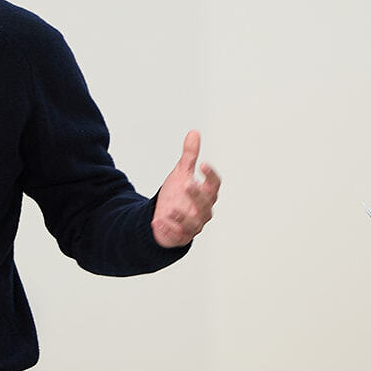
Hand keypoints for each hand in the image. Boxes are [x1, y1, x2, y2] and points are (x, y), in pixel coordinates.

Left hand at [151, 130, 220, 247]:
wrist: (164, 215)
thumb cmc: (177, 194)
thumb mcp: (181, 173)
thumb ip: (189, 156)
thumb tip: (194, 133)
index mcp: (206, 194)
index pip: (214, 185)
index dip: (210, 175)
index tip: (202, 164)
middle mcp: (203, 211)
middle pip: (205, 204)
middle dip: (197, 195)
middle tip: (188, 184)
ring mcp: (193, 225)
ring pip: (193, 223)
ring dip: (182, 217)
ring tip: (170, 209)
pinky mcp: (180, 236)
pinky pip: (177, 235)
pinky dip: (167, 229)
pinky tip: (157, 221)